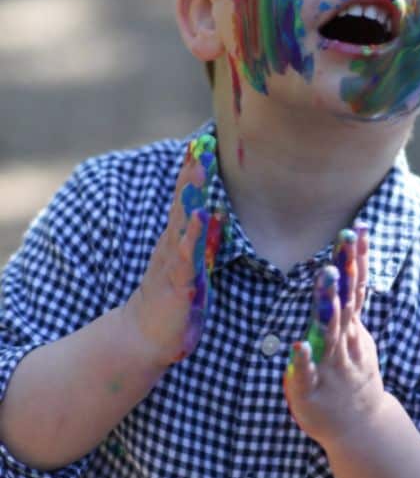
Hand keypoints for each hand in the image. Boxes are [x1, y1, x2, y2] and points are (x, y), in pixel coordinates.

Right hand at [123, 136, 221, 369]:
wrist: (144, 335)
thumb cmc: (172, 298)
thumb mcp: (190, 264)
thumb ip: (202, 239)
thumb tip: (218, 214)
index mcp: (177, 238)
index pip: (185, 199)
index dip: (193, 172)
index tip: (202, 143)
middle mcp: (173, 243)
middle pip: (182, 201)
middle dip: (192, 172)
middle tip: (201, 143)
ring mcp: (173, 259)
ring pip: (182, 220)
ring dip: (191, 193)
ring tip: (199, 167)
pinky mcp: (178, 281)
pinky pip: (186, 254)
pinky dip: (192, 234)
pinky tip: (200, 216)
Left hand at [283, 225, 385, 448]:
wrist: (360, 427)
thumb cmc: (352, 373)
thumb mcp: (356, 334)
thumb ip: (349, 303)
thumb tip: (348, 267)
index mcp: (351, 326)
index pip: (356, 285)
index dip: (357, 257)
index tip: (359, 227)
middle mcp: (344, 340)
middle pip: (345, 300)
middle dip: (346, 269)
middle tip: (345, 239)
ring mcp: (330, 363)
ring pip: (330, 330)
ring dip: (328, 304)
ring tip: (326, 276)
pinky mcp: (311, 389)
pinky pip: (306, 373)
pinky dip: (303, 359)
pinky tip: (297, 344)